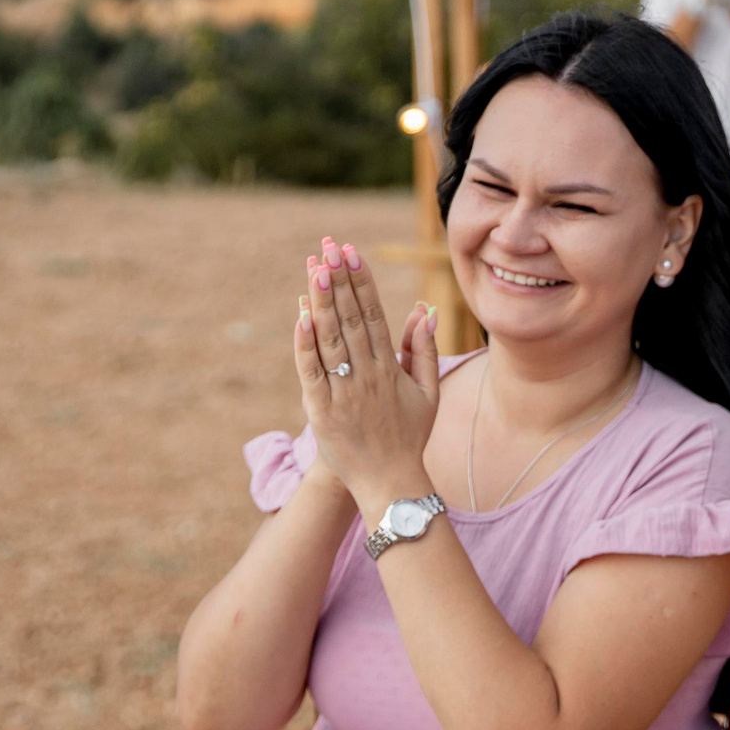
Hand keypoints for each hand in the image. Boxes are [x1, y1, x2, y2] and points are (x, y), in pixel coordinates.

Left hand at [296, 238, 438, 512]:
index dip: (363, 283)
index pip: (375, 316)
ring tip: (316, 267)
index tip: (354, 253)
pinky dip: (305, 345)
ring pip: (330, 339)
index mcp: (391, 369)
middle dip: (341, 280)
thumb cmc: (409, 437)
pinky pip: (311, 371)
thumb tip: (423, 311)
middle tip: (330, 246)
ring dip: (323, 301)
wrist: (390, 482)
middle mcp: (368, 376)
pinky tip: (301, 316)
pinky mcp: (322, 410)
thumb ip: (422, 351)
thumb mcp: (428, 394)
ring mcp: (344, 393)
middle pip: (352, 320)